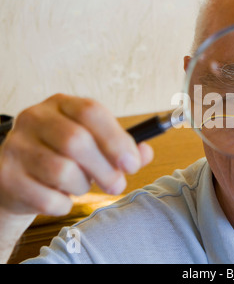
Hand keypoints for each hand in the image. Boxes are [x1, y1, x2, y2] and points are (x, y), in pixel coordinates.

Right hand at [0, 94, 152, 216]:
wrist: (19, 178)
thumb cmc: (64, 156)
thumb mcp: (94, 145)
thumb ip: (122, 147)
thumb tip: (145, 152)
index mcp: (61, 104)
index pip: (91, 112)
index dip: (116, 139)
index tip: (132, 163)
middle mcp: (35, 118)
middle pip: (76, 141)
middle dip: (105, 169)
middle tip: (117, 185)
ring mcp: (16, 146)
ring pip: (62, 171)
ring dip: (82, 186)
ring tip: (81, 186)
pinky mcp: (6, 176)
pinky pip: (47, 199)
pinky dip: (63, 204)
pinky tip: (61, 196)